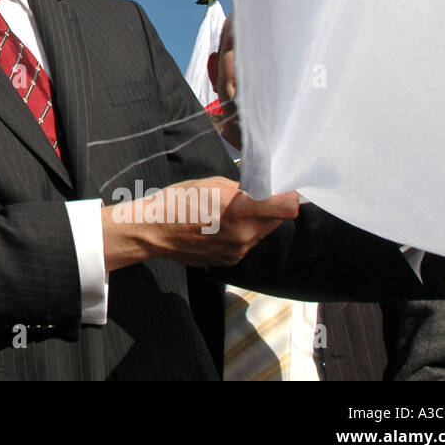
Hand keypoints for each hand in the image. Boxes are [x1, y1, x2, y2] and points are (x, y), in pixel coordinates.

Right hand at [104, 176, 298, 271]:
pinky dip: (243, 233)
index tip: (287, 189)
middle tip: (256, 195)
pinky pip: (248, 243)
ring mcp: (238, 251)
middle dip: (271, 207)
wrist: (154, 231)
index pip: (286, 207)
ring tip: (232, 211)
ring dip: (257, 220)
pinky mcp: (231, 261)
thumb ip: (241, 188)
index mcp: (240, 211)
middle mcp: (244, 235)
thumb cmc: (178, 201)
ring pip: (262, 232)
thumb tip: (261, 190)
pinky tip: (222, 226)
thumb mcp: (210, 184)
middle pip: (277, 219)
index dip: (291, 195)